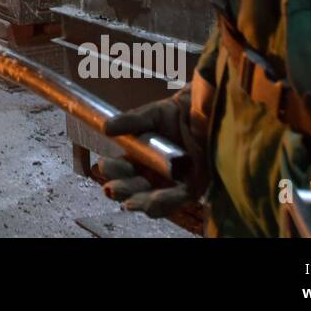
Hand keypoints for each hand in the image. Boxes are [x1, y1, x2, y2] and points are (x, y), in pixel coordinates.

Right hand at [99, 85, 208, 217]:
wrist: (207, 108)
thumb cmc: (177, 114)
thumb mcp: (151, 116)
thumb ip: (131, 122)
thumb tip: (106, 128)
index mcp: (140, 159)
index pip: (122, 170)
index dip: (113, 171)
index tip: (104, 165)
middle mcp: (154, 174)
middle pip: (134, 189)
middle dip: (122, 190)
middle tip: (111, 189)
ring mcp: (173, 184)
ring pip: (152, 201)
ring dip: (139, 202)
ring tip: (130, 202)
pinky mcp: (194, 188)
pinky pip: (178, 200)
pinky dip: (164, 202)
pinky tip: (153, 200)